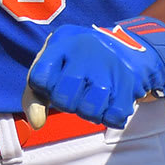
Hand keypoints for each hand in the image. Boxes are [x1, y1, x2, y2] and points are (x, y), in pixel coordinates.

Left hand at [24, 16, 164, 127]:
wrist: (125, 47)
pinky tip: (108, 104)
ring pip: (89, 110)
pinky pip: (113, 117)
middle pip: (63, 99)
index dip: (45, 88)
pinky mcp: (129, 83)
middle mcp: (86, 51)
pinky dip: (109, 118)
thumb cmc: (78, 63)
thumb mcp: (52, 66)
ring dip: (88, 113)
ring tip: (92, 99)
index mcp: (63, 42)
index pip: (39, 78)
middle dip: (67, 104)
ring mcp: (109, 67)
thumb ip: (34, 96)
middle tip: (76, 93)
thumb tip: (37, 123)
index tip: (55, 81)